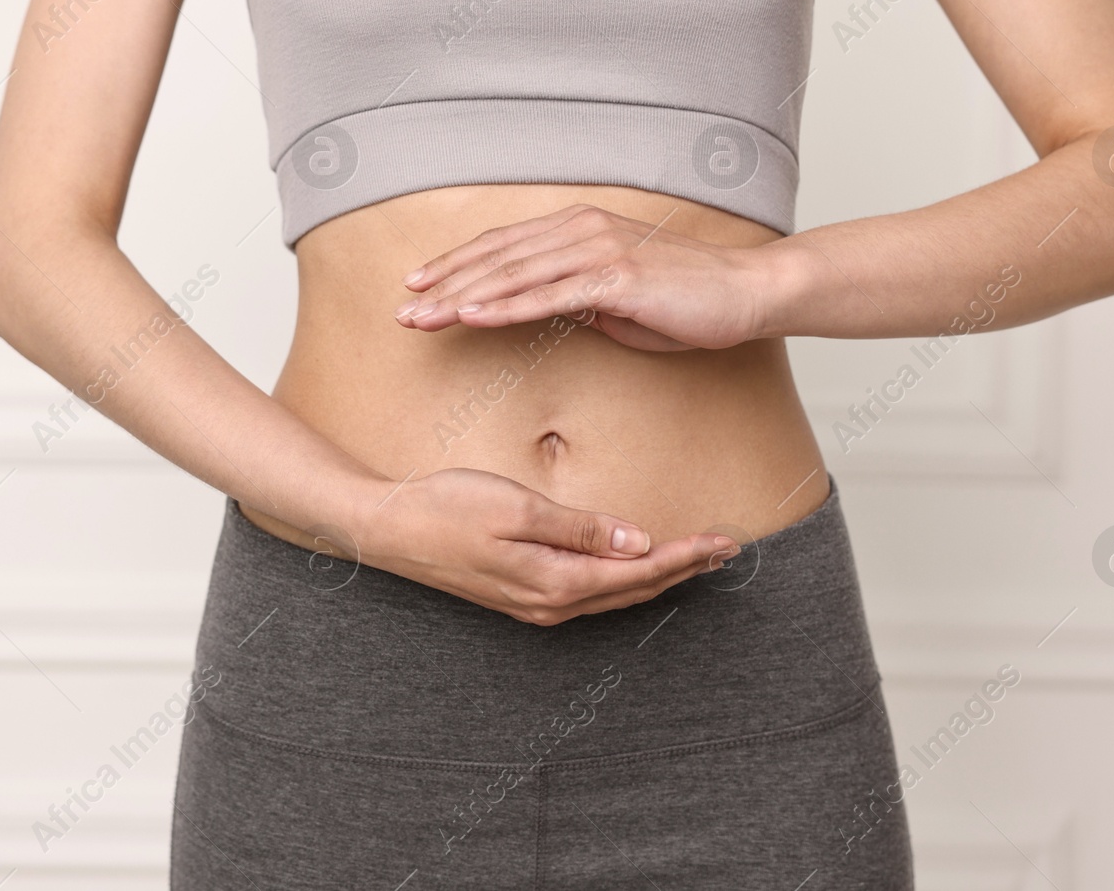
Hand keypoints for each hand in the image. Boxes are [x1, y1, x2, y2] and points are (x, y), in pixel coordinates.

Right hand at [355, 467, 739, 625]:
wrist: (388, 530)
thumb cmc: (446, 508)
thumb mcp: (516, 508)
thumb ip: (579, 528)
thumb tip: (635, 541)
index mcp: (555, 582)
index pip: (639, 571)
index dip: (685, 556)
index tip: (723, 540)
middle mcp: (551, 604)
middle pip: (633, 589)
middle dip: (683, 569)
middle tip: (725, 548)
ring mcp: (535, 606)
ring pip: (612, 595)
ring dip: (656, 576)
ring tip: (693, 558)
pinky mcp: (521, 596)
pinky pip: (588, 595)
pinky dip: (622, 581)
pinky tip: (633, 567)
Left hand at [391, 205, 770, 350]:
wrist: (745, 294)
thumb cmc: (685, 300)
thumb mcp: (617, 300)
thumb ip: (577, 298)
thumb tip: (545, 309)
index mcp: (579, 229)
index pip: (505, 247)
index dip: (458, 266)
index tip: (419, 287)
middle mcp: (582, 230)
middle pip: (498, 258)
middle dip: (446, 285)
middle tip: (403, 310)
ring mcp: (598, 250)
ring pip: (514, 276)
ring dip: (463, 299)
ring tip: (423, 319)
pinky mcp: (616, 278)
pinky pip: (548, 296)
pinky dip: (505, 307)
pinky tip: (472, 318)